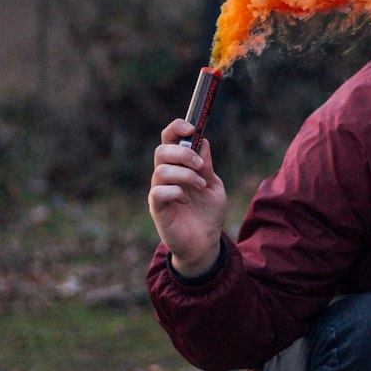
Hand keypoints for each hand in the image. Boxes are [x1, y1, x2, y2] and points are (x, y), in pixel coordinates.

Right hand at [148, 118, 227, 276]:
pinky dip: (174, 191)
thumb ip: (207, 165)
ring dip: (185, 174)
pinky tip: (186, 200)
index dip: (176, 129)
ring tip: (201, 185)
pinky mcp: (157, 208)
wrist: (205, 242)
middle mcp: (165, 175)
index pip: (169, 139)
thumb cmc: (208, 213)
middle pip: (161, 151)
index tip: (190, 128)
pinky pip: (158, 191)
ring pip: (161, 170)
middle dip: (182, 153)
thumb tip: (202, 140)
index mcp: (179, 165)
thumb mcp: (214, 185)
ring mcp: (159, 191)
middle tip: (200, 164)